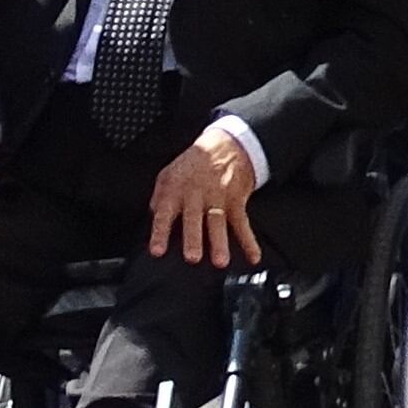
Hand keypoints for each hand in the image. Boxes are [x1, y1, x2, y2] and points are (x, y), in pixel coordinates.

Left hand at [147, 123, 264, 268]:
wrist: (226, 145)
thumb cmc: (193, 165)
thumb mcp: (168, 174)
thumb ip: (159, 198)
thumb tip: (154, 218)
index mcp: (176, 190)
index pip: (165, 214)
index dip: (160, 233)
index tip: (158, 252)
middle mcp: (196, 195)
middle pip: (194, 219)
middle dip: (193, 239)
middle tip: (193, 258)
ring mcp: (218, 198)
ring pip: (218, 222)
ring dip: (220, 243)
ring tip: (220, 262)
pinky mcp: (236, 200)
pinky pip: (242, 223)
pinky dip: (249, 241)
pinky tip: (253, 256)